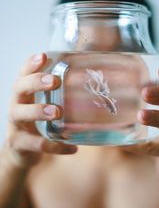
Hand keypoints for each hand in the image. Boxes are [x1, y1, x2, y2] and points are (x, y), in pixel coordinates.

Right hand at [3, 53, 76, 167]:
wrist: (21, 151)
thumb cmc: (37, 121)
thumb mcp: (44, 104)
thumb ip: (59, 95)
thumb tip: (95, 83)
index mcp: (24, 93)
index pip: (23, 73)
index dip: (31, 64)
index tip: (43, 56)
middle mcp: (16, 104)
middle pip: (18, 88)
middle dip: (35, 82)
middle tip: (54, 81)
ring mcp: (14, 124)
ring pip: (20, 114)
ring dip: (38, 111)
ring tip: (57, 111)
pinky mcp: (18, 143)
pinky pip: (36, 144)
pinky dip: (55, 146)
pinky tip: (72, 148)